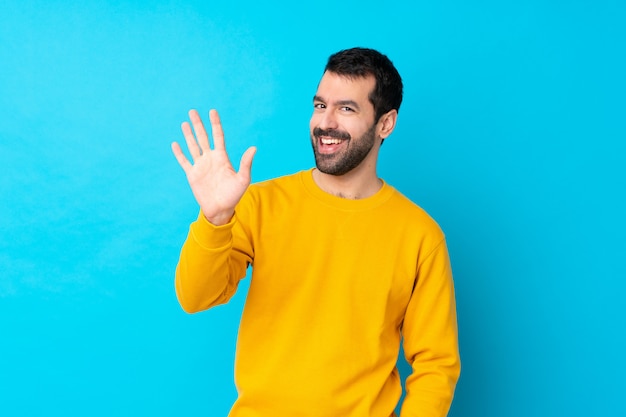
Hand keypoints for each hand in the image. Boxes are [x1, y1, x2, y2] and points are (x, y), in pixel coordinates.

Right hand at [171, 109, 255, 225]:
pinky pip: (184, 161)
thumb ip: (246, 163)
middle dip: (198, 124)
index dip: (215, 124)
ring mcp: (200, 166)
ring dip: (188, 135)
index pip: (218, 136)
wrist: (221, 209)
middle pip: (203, 137)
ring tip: (184, 123)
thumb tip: (254, 147)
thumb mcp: (243, 179)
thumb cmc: (234, 195)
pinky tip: (175, 143)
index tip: (212, 111)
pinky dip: (179, 153)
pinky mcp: (192, 175)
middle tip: (193, 111)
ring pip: (193, 146)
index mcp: (222, 157)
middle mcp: (210, 159)